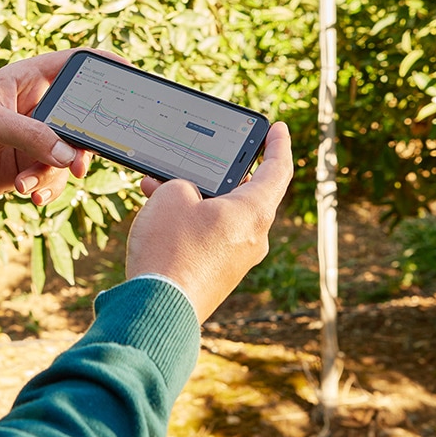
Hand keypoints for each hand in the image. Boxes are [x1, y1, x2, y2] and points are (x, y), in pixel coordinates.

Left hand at [0, 51, 93, 207]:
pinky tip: (29, 195)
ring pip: (70, 154)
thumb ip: (32, 135)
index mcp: (27, 79)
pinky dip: (47, 188)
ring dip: (55, 173)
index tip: (132, 76)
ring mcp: (36, 138)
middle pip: (82, 117)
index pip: (74, 64)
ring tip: (27, 184)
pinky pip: (56, 177)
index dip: (104, 66)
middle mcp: (38, 107)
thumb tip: (70, 157)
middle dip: (84, 143)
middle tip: (78, 164)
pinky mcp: (31, 165)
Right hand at [124, 122, 293, 322]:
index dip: (277, 144)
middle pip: (244, 193)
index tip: (277, 128)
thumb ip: (184, 184)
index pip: (277, 170)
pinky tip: (158, 216)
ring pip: (219, 215)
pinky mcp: (217, 275)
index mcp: (254, 212)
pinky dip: (189, 222)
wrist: (158, 308)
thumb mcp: (172, 195)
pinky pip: (208, 237)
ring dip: (193, 199)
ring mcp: (237, 260)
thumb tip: (185, 197)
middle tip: (197, 157)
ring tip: (158, 187)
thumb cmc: (170, 248)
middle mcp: (253, 237)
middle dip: (214, 173)